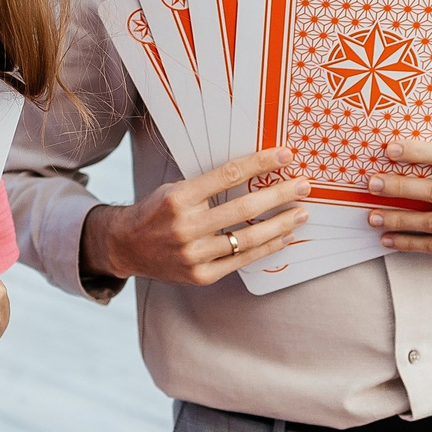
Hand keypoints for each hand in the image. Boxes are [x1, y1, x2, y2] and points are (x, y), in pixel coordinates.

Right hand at [82, 148, 311, 286]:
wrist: (127, 247)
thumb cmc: (157, 212)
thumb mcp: (175, 189)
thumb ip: (209, 185)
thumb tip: (256, 170)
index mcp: (179, 198)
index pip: (228, 175)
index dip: (260, 164)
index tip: (285, 156)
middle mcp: (185, 227)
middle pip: (244, 208)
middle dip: (280, 195)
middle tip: (304, 186)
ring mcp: (193, 254)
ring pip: (248, 238)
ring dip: (281, 224)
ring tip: (301, 213)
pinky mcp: (200, 275)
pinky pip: (242, 260)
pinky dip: (267, 248)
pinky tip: (284, 237)